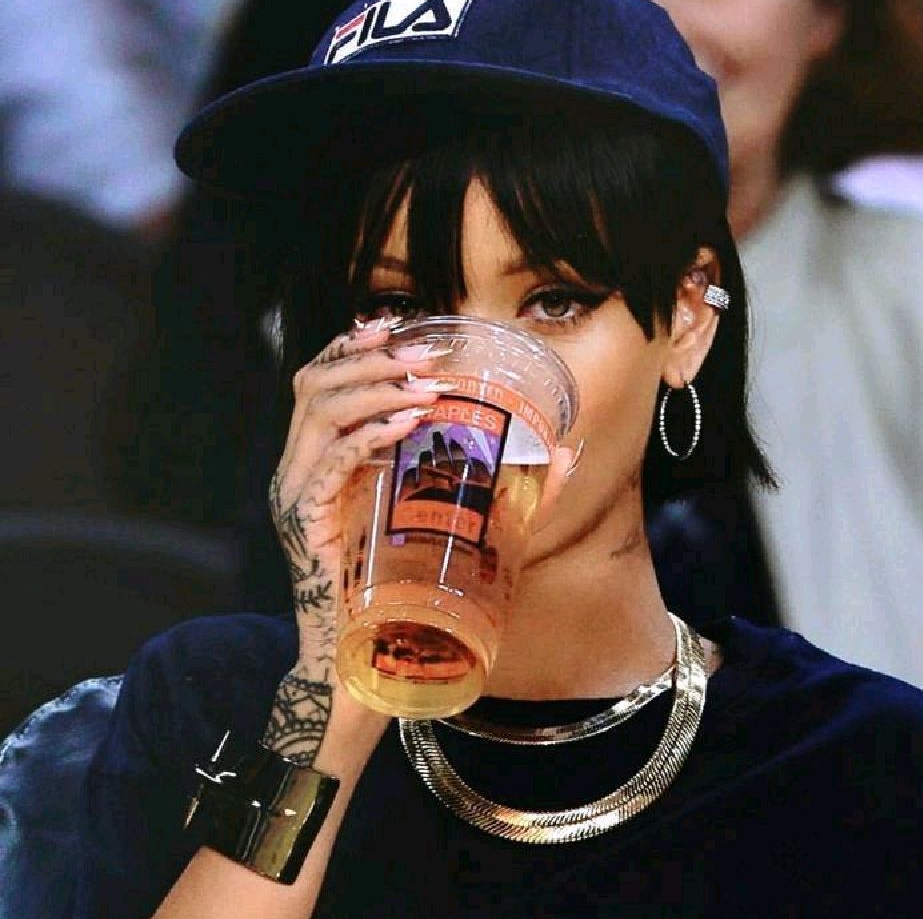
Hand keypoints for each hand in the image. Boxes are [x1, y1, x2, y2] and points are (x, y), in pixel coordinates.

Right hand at [261, 318, 455, 765]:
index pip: (321, 382)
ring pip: (319, 412)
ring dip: (374, 386)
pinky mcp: (306, 522)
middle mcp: (300, 468)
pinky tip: (412, 420)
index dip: (352, 347)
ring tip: (425, 383)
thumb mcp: (444, 517)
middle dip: (369, 357)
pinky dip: (370, 433)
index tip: (395, 326)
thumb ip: (494, 480)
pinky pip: (330, 463)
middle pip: (314, 384)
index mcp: (323, 458)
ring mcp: (298, 494)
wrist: (364, 654)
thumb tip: (565, 452)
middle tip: (423, 353)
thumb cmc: (404, 584)